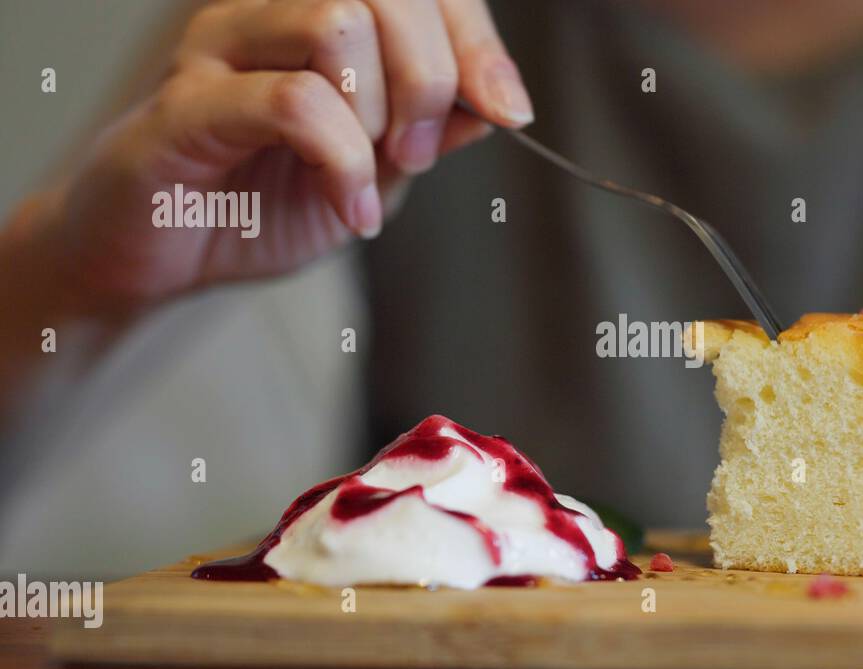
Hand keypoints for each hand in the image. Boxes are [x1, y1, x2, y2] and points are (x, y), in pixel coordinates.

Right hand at [41, 0, 531, 309]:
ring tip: (374, 175)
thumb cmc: (260, 202)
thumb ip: (429, 130)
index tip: (506, 109)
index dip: (474, 38)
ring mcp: (223, 47)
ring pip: (335, 21)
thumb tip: (497, 101)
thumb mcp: (375, 172)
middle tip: (417, 153)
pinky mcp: (187, 102)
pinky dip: (342, 163)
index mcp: (318, 17)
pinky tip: (350, 209)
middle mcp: (270, 12)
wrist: (164, 258)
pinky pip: (293, 101)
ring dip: (379, 113)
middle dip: (431, 77)